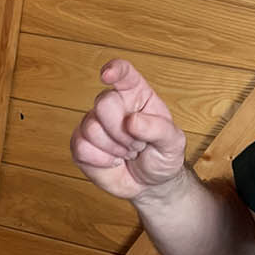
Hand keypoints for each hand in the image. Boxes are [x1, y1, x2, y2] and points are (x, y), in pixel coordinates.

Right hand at [70, 59, 188, 200]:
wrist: (149, 184)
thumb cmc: (162, 157)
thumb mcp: (173, 143)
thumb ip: (158, 129)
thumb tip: (132, 121)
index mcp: (136, 94)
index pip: (124, 73)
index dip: (114, 70)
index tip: (108, 75)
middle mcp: (113, 105)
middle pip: (103, 103)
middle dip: (121, 131)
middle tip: (137, 145)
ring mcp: (94, 124)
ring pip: (91, 128)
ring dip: (115, 149)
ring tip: (127, 153)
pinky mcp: (80, 145)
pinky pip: (81, 147)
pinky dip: (101, 161)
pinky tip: (113, 161)